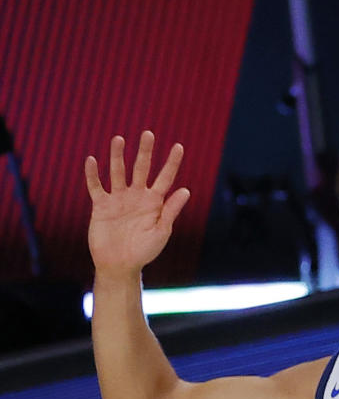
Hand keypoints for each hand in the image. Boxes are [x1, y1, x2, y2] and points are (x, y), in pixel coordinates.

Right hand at [86, 131, 189, 278]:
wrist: (120, 264)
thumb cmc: (144, 251)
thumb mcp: (161, 231)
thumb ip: (171, 210)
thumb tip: (186, 190)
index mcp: (154, 202)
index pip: (165, 178)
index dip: (172, 163)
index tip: (179, 146)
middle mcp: (137, 196)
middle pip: (141, 169)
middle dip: (145, 152)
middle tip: (148, 133)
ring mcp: (119, 199)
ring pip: (117, 172)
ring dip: (118, 156)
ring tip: (119, 139)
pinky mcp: (101, 205)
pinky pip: (96, 187)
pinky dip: (93, 175)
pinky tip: (92, 160)